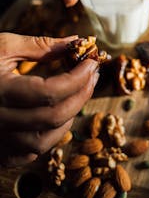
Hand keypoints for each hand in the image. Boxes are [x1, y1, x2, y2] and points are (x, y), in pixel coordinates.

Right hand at [0, 33, 98, 166]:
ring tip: (77, 95)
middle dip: (81, 95)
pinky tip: (56, 118)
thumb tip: (77, 43)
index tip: (92, 63)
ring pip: (44, 141)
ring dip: (68, 118)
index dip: (78, 77)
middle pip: (53, 117)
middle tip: (92, 76)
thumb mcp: (3, 46)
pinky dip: (49, 137)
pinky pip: (29, 154)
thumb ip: (41, 46)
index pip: (51, 92)